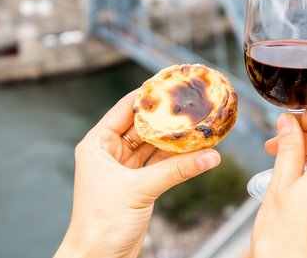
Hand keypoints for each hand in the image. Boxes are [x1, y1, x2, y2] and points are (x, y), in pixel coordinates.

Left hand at [55, 90, 221, 257]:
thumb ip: (176, 170)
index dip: (148, 95)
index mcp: (97, 144)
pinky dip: (177, 160)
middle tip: (192, 104)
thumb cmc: (101, 224)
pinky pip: (160, 166)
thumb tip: (210, 156)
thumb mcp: (139, 189)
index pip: (125, 109)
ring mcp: (124, 171)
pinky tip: (197, 153)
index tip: (170, 82)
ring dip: (175, 140)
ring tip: (201, 126)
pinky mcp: (137, 187)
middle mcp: (109, 153)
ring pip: (154, 147)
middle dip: (167, 117)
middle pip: (142, 126)